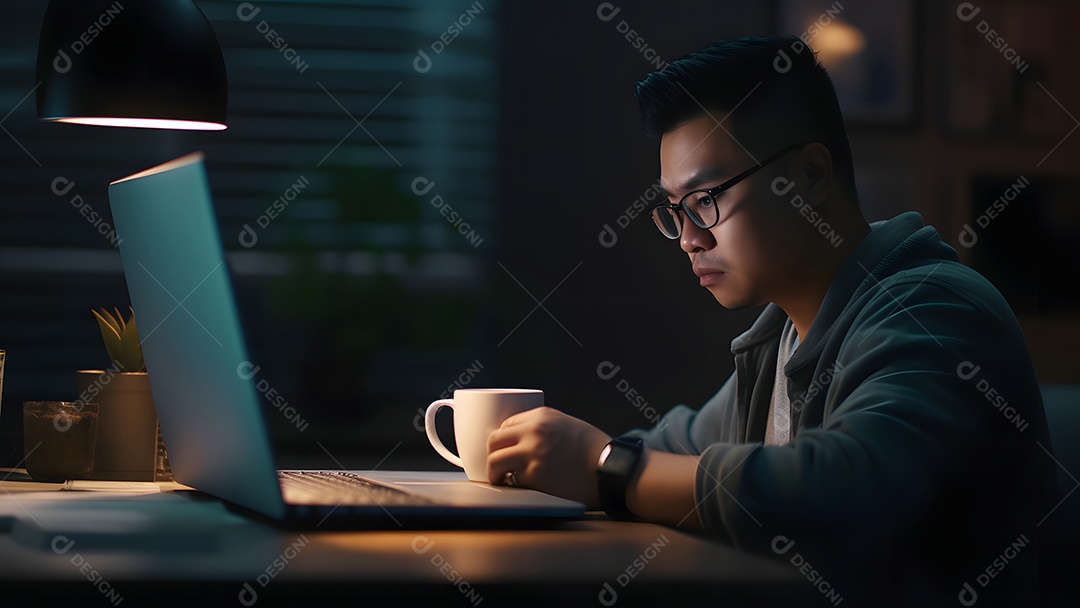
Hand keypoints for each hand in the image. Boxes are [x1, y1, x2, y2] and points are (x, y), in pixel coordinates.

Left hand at [486, 406, 611, 507]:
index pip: (505, 424)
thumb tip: (523, 440)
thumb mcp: (568, 425)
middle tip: (497, 466)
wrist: (611, 469)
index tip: (504, 450)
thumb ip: (544, 428)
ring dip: (494, 473)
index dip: (503, 440)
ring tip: (501, 480)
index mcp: (541, 416)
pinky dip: (513, 486)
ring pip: (494, 462)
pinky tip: (521, 488)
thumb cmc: (595, 450)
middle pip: (494, 441)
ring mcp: (532, 454)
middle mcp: (533, 431)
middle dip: (492, 455)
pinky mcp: (535, 476)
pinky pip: (512, 481)